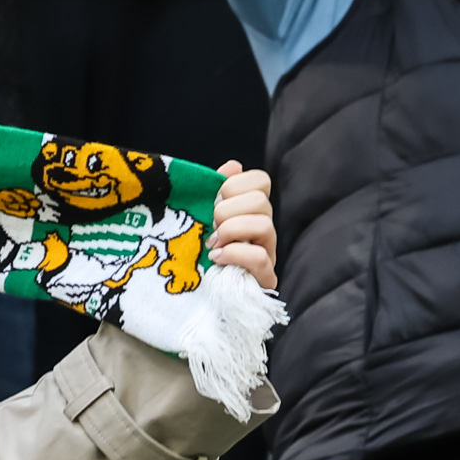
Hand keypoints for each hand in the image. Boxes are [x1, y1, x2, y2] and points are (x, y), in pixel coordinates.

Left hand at [208, 160, 277, 290]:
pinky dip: (235, 254)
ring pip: (266, 225)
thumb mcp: (200, 215)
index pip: (261, 180)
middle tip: (211, 227)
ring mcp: (267, 253)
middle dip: (227, 210)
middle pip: (261, 201)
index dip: (236, 184)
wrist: (192, 294)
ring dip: (232, 231)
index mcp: (248, 209)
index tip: (214, 200)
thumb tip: (233, 165)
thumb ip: (213, 190)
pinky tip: (217, 258)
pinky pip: (261, 257)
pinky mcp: (263, 279)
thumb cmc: (195, 250)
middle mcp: (263, 229)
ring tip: (213, 244)